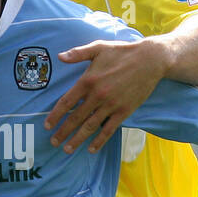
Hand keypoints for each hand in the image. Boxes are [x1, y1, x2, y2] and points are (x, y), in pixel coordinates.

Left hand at [45, 39, 167, 153]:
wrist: (150, 60)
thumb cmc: (122, 52)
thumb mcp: (98, 48)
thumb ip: (78, 53)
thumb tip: (60, 57)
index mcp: (88, 80)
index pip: (67, 102)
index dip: (55, 115)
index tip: (47, 125)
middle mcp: (97, 95)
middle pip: (76, 118)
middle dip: (63, 132)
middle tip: (54, 142)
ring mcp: (111, 105)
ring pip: (90, 126)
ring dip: (77, 139)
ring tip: (67, 149)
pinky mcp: (124, 111)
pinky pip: (109, 129)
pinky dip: (99, 140)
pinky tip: (91, 149)